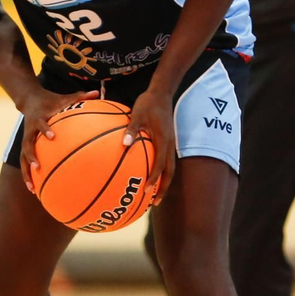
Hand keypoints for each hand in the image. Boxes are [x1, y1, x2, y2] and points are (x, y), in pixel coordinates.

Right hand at [19, 87, 99, 190]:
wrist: (29, 100)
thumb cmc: (51, 100)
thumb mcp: (64, 97)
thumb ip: (80, 96)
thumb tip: (97, 93)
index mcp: (39, 119)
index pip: (41, 124)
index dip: (46, 130)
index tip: (52, 137)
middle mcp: (30, 131)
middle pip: (27, 145)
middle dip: (31, 156)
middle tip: (38, 167)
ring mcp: (26, 140)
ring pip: (23, 159)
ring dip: (27, 173)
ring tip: (31, 187)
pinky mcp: (26, 146)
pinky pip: (25, 163)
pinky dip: (28, 176)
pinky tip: (33, 190)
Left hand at [125, 87, 175, 204]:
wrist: (162, 93)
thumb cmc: (148, 103)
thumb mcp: (137, 114)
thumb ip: (131, 130)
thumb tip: (124, 145)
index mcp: (163, 141)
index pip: (160, 164)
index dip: (155, 178)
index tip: (147, 190)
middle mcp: (169, 145)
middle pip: (169, 172)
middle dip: (163, 188)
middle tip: (154, 203)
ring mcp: (170, 144)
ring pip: (170, 168)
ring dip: (163, 182)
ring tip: (154, 195)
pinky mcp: (167, 141)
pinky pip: (166, 160)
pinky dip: (161, 171)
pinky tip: (150, 175)